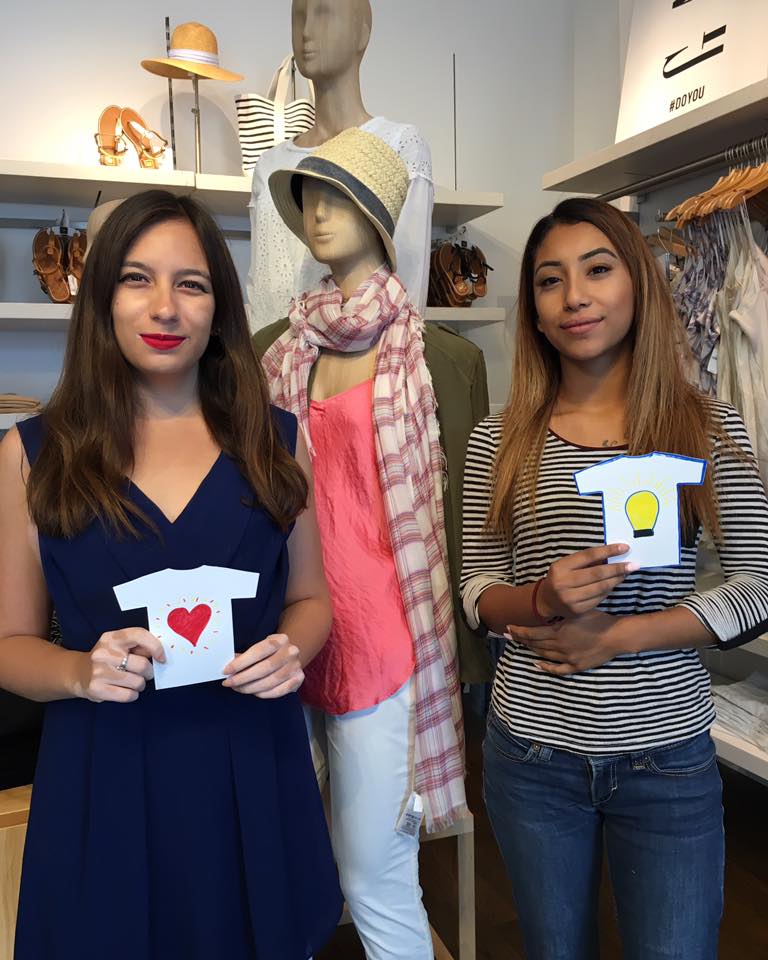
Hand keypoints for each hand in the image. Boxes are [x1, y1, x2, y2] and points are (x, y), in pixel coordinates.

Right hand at [76, 628, 164, 702]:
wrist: (79, 673)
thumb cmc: (108, 658)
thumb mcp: (119, 645)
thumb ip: (139, 646)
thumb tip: (160, 654)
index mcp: (112, 638)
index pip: (139, 635)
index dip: (156, 647)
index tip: (161, 658)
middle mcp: (104, 653)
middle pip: (142, 665)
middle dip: (149, 672)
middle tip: (145, 673)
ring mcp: (99, 672)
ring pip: (137, 682)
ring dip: (140, 684)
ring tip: (133, 682)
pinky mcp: (97, 689)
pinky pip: (128, 695)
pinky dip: (132, 695)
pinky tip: (126, 690)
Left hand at [222, 633, 303, 698]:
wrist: (291, 653)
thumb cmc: (271, 651)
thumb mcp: (260, 646)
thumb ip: (246, 656)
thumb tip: (228, 669)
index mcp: (280, 639)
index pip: (258, 652)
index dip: (240, 663)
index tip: (226, 671)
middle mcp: (291, 652)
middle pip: (264, 668)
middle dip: (243, 678)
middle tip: (229, 683)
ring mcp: (296, 666)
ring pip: (270, 682)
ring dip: (250, 688)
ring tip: (238, 688)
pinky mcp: (298, 679)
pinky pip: (278, 691)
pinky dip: (263, 694)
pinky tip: (253, 692)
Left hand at [505, 610, 624, 674]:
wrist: (616, 636)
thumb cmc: (598, 619)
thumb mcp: (575, 613)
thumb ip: (559, 615)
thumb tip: (544, 614)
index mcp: (558, 632)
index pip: (532, 633)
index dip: (518, 631)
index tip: (508, 628)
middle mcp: (560, 646)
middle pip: (535, 644)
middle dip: (520, 639)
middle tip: (506, 636)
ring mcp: (567, 658)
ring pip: (543, 655)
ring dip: (531, 650)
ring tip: (521, 645)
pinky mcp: (576, 666)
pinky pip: (557, 669)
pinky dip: (546, 667)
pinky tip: (537, 665)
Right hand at [537, 544, 636, 619]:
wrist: (547, 601)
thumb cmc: (561, 577)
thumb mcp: (567, 565)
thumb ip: (586, 561)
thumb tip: (613, 554)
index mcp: (560, 567)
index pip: (588, 556)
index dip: (608, 551)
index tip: (624, 547)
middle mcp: (563, 583)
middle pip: (597, 573)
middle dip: (618, 568)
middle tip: (633, 565)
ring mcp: (570, 599)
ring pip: (600, 587)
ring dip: (616, 580)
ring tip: (626, 573)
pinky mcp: (577, 610)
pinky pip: (599, 599)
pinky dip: (608, 590)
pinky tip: (614, 584)